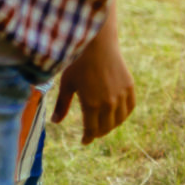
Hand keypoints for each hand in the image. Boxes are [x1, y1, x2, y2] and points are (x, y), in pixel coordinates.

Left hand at [53, 17, 134, 143]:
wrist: (96, 43)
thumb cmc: (76, 62)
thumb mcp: (66, 84)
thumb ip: (62, 105)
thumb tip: (54, 122)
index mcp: (91, 104)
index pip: (91, 130)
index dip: (88, 137)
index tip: (84, 141)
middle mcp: (109, 103)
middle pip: (106, 127)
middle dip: (98, 132)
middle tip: (92, 132)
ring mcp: (121, 96)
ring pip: (119, 120)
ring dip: (111, 126)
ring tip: (103, 125)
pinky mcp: (129, 87)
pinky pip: (130, 108)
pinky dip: (123, 115)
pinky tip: (117, 115)